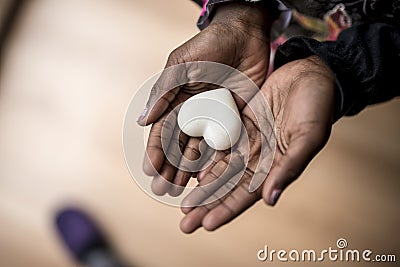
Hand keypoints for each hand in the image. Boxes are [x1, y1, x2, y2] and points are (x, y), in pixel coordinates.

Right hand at [137, 3, 274, 195]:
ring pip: (199, 150)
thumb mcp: (182, 65)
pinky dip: (215, 161)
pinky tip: (208, 177)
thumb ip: (164, 92)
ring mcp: (214, 118)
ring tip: (182, 190)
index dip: (155, 152)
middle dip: (170, 168)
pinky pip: (224, 143)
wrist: (245, 35)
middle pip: (179, 146)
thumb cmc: (210, 46)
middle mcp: (194, 113)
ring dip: (189, 170)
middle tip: (164, 190)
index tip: (150, 172)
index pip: (163, 131)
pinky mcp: (234, 119)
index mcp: (177, 100)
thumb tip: (143, 120)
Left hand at [179, 55, 335, 232]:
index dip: (227, 209)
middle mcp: (258, 157)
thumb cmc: (317, 105)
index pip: (247, 194)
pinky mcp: (237, 122)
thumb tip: (269, 199)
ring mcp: (246, 141)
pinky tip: (187, 169)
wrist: (310, 73)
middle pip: (228, 186)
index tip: (207, 224)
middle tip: (185, 223)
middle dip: (207, 205)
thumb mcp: (307, 136)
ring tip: (183, 203)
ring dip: (201, 186)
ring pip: (219, 168)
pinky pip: (216, 141)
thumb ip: (289, 167)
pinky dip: (203, 156)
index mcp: (275, 166)